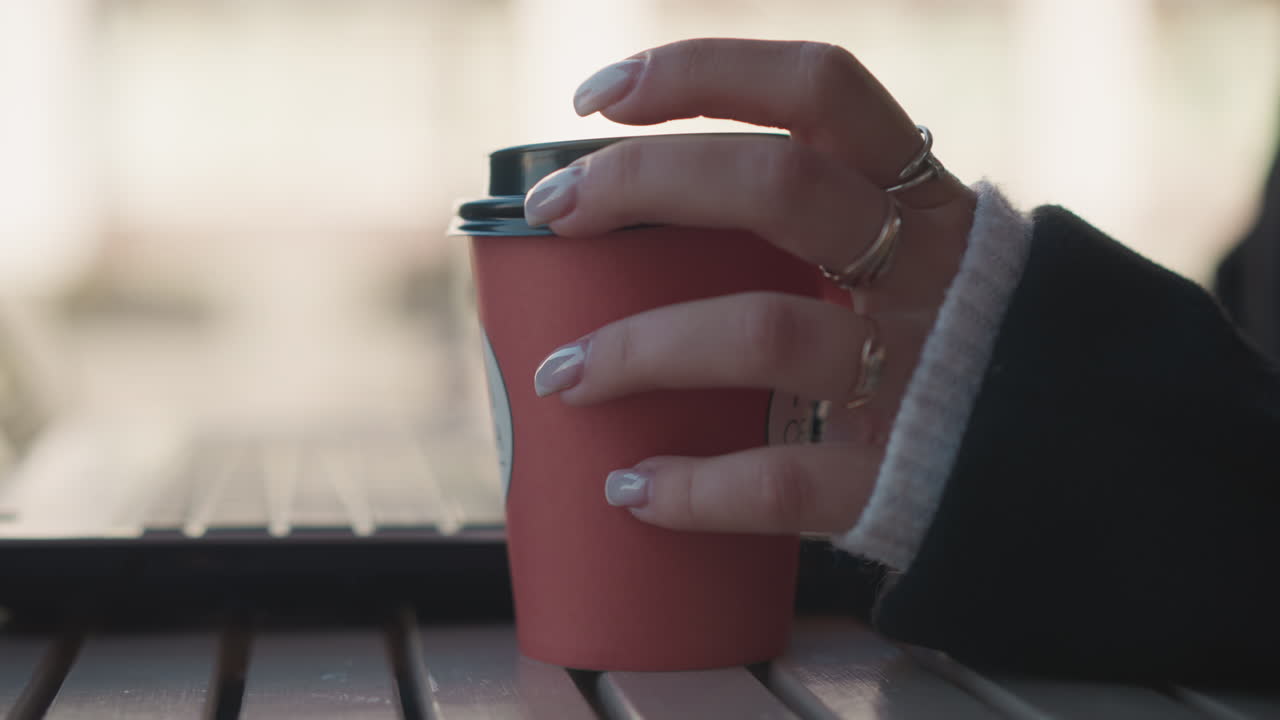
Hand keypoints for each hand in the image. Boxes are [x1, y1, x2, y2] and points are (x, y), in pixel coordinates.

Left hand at [526, 38, 975, 534]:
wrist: (1082, 474)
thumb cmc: (963, 356)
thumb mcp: (916, 264)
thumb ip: (828, 233)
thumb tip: (661, 219)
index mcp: (925, 201)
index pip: (820, 91)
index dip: (705, 74)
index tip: (598, 97)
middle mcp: (927, 268)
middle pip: (779, 184)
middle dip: (644, 182)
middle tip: (554, 210)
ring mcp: (919, 372)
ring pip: (765, 332)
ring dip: (641, 348)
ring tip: (563, 375)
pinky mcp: (903, 478)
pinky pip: (782, 480)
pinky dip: (693, 488)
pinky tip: (632, 489)